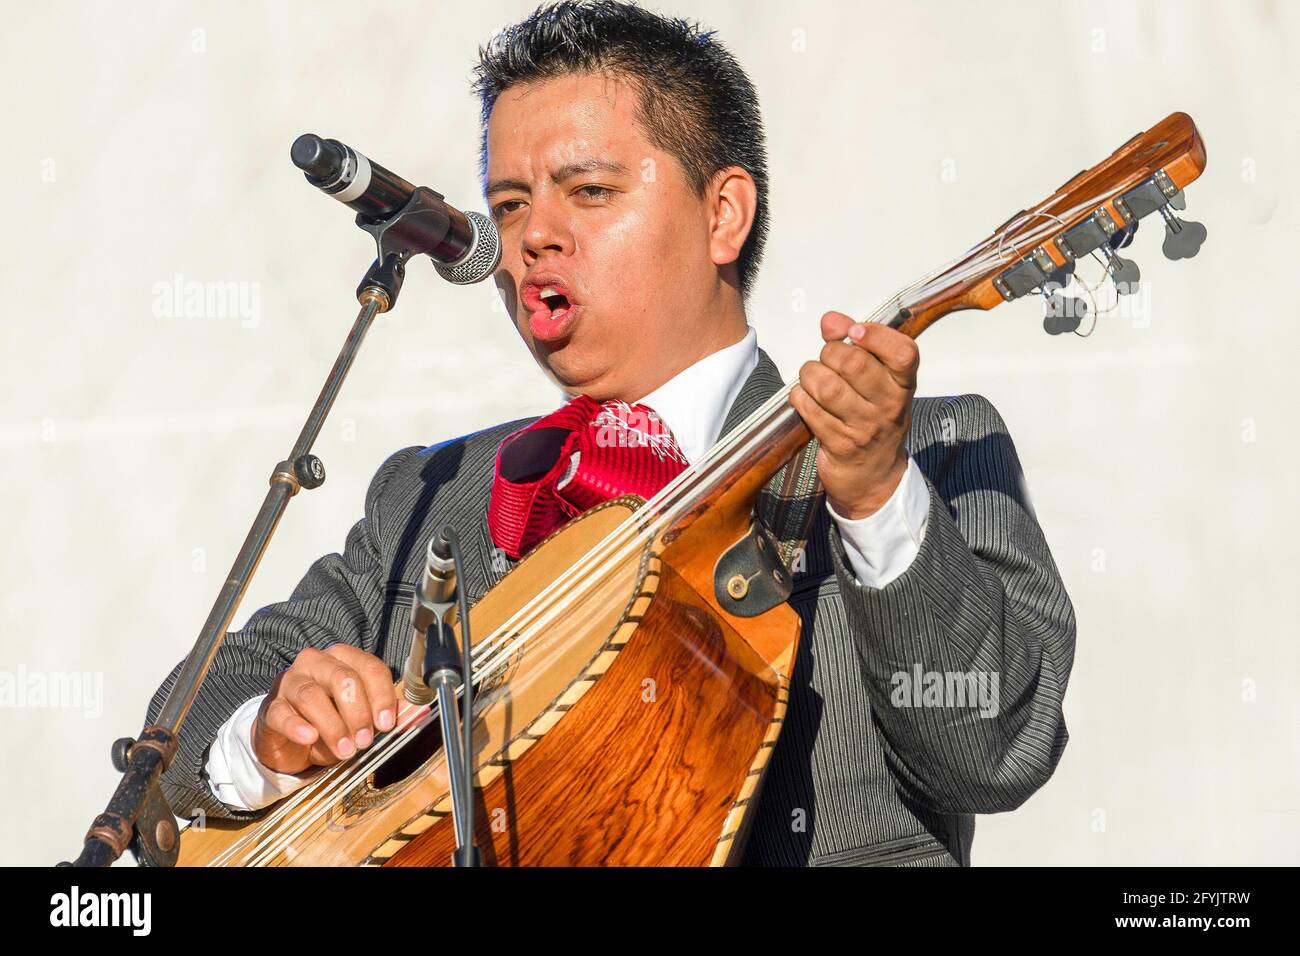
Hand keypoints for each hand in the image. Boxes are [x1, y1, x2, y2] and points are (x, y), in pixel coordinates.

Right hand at [252, 644, 397, 774]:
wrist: (289, 741)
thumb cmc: (329, 722)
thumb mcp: (359, 718)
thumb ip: (382, 714)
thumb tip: (410, 716)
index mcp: (343, 659)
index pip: (369, 667)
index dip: (381, 695)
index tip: (386, 723)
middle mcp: (316, 663)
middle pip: (342, 678)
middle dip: (358, 712)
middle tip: (365, 740)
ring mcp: (290, 682)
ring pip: (312, 695)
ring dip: (333, 726)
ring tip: (346, 750)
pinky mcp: (270, 707)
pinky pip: (282, 713)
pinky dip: (298, 727)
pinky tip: (309, 738)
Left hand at [790, 311, 918, 519]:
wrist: (873, 475)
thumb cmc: (873, 418)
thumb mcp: (879, 382)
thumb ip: (857, 345)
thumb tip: (831, 321)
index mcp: (903, 384)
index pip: (902, 352)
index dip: (874, 335)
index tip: (853, 331)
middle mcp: (888, 405)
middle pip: (854, 364)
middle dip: (830, 353)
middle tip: (827, 359)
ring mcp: (864, 427)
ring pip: (826, 386)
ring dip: (810, 375)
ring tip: (813, 379)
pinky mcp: (839, 444)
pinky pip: (809, 409)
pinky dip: (800, 397)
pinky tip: (806, 399)